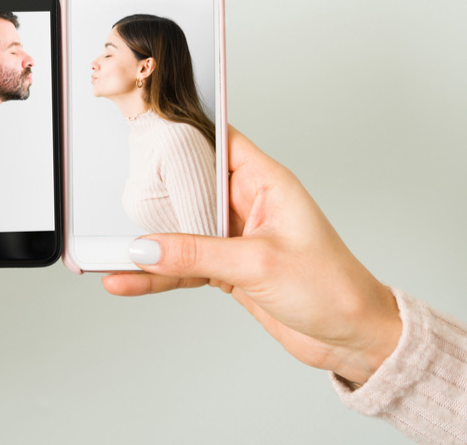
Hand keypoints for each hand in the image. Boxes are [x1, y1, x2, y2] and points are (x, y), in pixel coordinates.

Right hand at [102, 128, 400, 383]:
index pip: (219, 140)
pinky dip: (157, 274)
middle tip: (116, 190)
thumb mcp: (257, 263)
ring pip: (182, 231)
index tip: (148, 127)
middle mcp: (249, 205)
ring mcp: (237, 238)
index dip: (185, 130)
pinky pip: (183, 266)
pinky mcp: (229, 269)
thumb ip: (196, 254)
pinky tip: (130, 280)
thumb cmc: (332, 288)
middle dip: (155, 191)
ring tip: (114, 252)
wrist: (352, 339)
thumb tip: (146, 248)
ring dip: (151, 243)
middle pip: (191, 186)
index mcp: (267, 182)